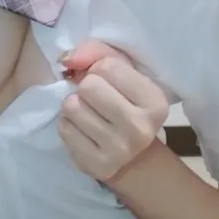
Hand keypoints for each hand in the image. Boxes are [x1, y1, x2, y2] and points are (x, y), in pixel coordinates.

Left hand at [58, 40, 169, 183]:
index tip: (107, 82)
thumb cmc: (126, 105)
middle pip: (88, 86)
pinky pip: (64, 129)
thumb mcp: (125, 73)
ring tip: (87, 113)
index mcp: (154, 100)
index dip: (99, 69)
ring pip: (72, 107)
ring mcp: (118, 150)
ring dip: (74, 106)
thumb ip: (98, 53)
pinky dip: (68, 125)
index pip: (107, 66)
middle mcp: (140, 127)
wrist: (134, 159)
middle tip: (94, 99)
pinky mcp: (96, 165)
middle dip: (85, 88)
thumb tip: (67, 58)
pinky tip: (82, 130)